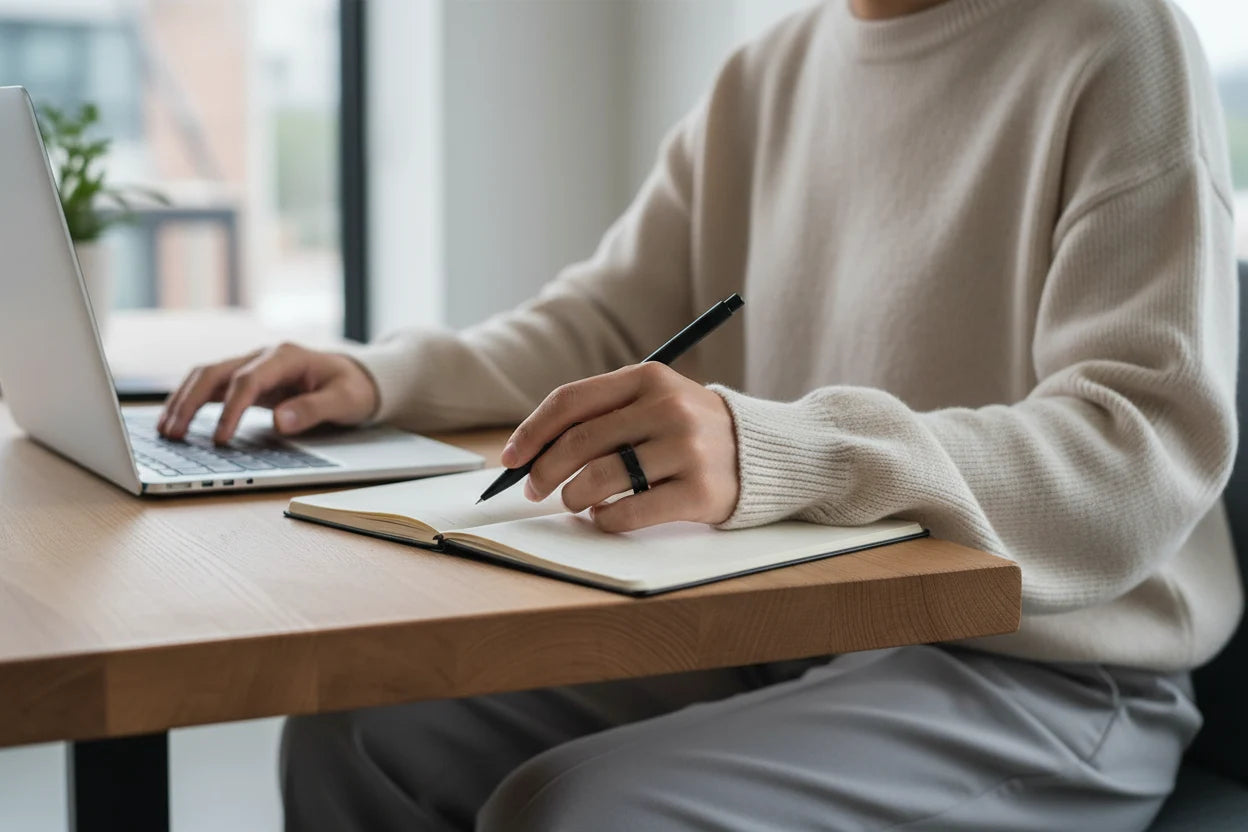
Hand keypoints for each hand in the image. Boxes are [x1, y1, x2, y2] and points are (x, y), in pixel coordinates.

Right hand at [158, 343, 378, 443]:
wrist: (356, 376)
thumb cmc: (352, 388)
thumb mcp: (344, 400)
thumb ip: (314, 410)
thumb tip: (281, 422)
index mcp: (285, 357)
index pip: (248, 381)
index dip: (231, 410)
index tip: (220, 439)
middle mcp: (262, 357)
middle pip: (215, 372)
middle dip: (190, 402)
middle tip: (173, 434)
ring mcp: (252, 366)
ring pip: (206, 377)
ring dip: (183, 401)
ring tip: (166, 431)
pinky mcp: (247, 380)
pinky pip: (212, 387)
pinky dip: (191, 402)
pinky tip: (176, 422)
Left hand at [500, 363, 738, 532]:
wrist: (764, 452)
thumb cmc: (690, 429)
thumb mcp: (655, 401)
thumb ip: (603, 415)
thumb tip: (532, 451)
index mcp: (649, 378)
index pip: (571, 401)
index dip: (532, 432)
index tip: (511, 458)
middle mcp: (668, 408)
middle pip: (579, 443)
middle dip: (544, 472)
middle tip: (534, 489)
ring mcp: (686, 450)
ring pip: (599, 480)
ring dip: (574, 498)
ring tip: (577, 502)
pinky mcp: (700, 492)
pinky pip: (628, 513)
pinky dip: (605, 520)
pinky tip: (607, 515)